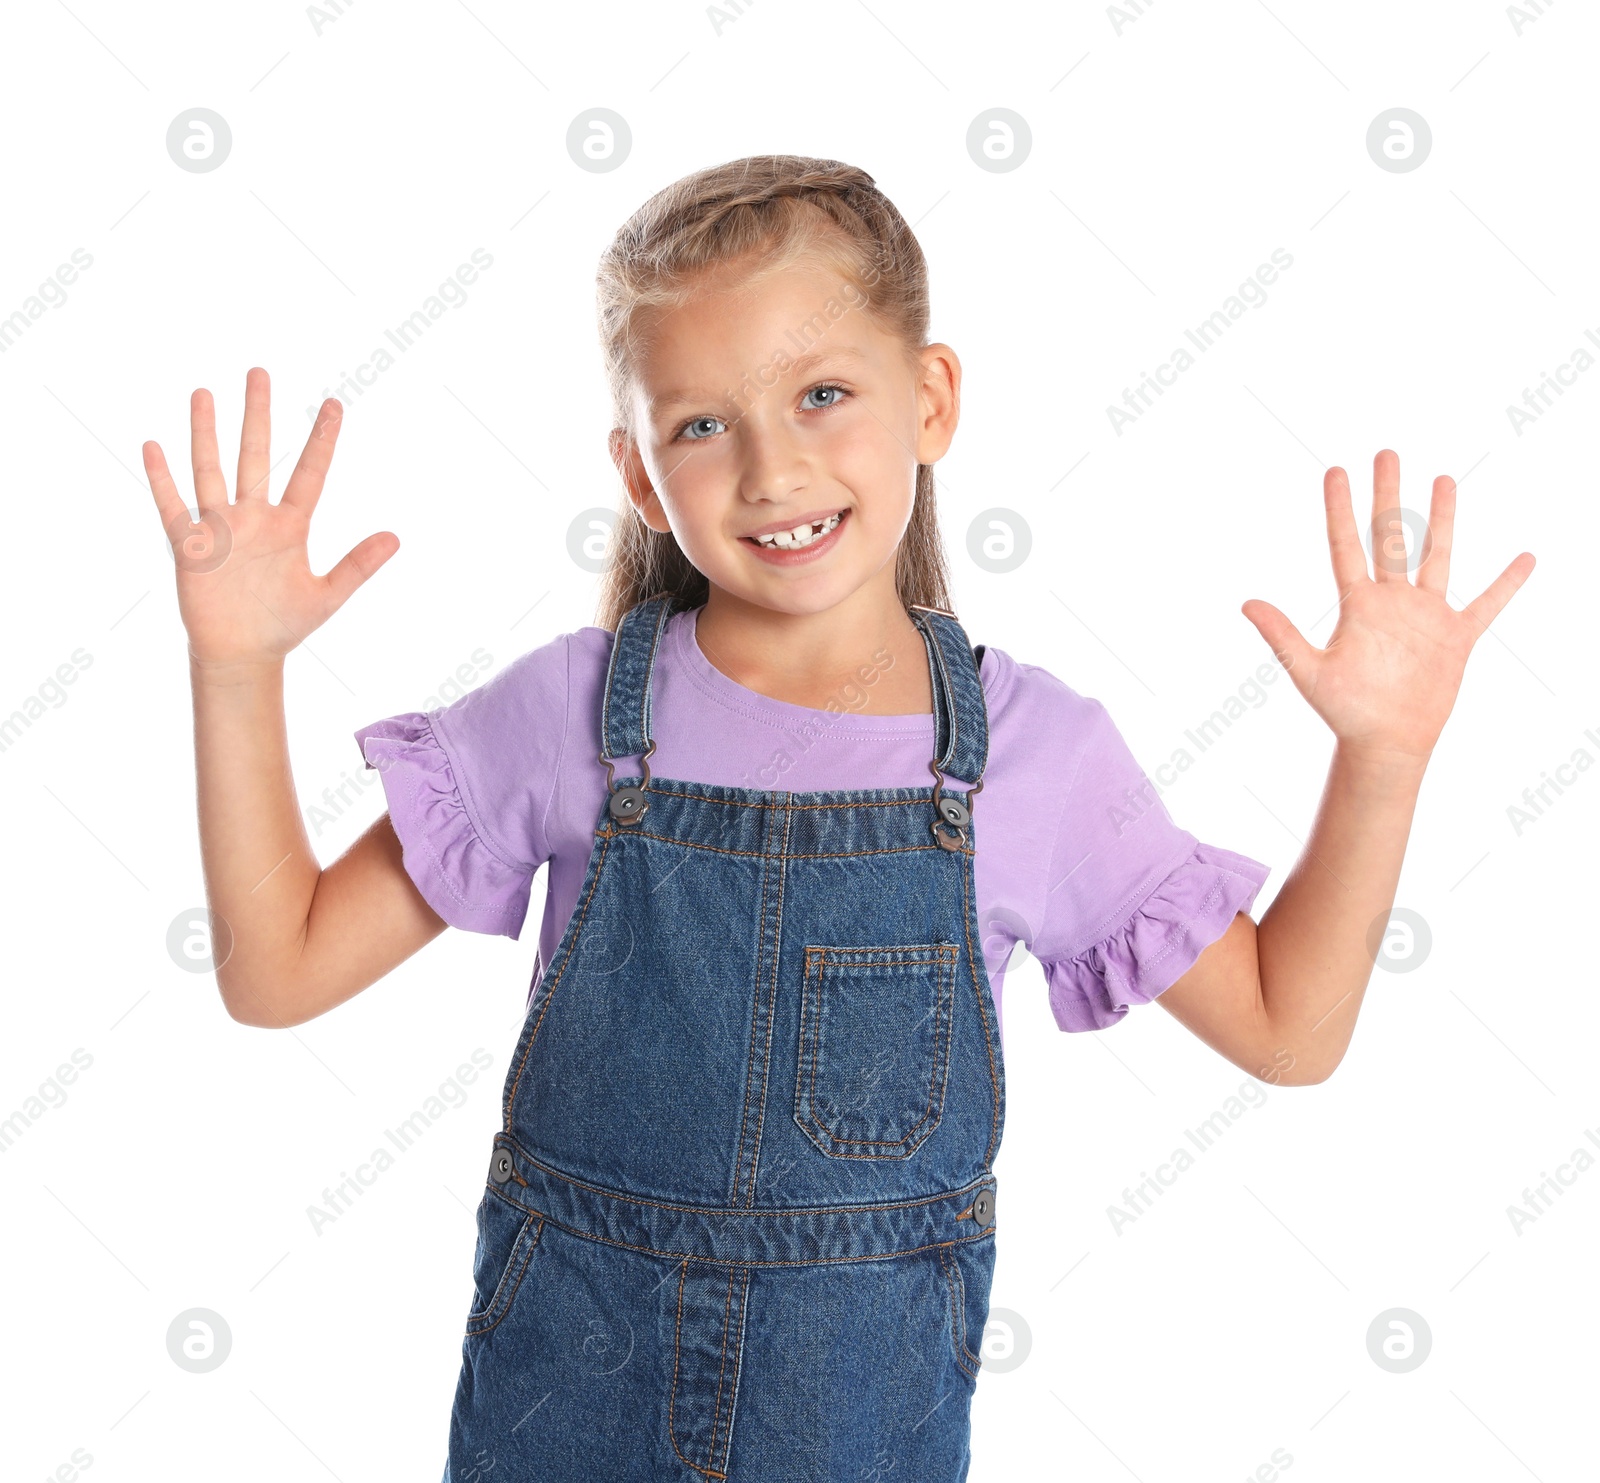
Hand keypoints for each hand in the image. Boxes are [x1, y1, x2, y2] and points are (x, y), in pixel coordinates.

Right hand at [142, 367, 398, 669]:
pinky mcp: (190, 546)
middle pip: (256, 456)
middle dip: (258, 415)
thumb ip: (359, 565)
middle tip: (260, 372)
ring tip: (205, 394)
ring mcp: (221, 528)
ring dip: (206, 434)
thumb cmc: (284, 623)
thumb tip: (397, 537)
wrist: (242, 653)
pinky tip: (153, 446)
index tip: (334, 404)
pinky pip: (172, 507)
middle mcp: (254, 517)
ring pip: (211, 470)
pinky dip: (162, 479)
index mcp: (289, 526)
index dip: (322, 440)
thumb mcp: (328, 595)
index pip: (310, 473)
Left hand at [1240, 449, 1534, 765]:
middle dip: (1388, 495)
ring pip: (1436, 556)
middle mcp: (1390, 601)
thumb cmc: (1344, 711)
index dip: (1340, 508)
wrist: (1384, 742)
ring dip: (1441, 519)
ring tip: (1444, 479)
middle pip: (1391, 536)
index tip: (1336, 470)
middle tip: (1386, 453)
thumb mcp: (1309, 671)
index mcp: (1357, 605)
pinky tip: (1526, 558)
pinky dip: (1506, 584)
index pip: (1346, 544)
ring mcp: (1425, 615)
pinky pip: (1486, 604)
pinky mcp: (1455, 637)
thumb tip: (1245, 604)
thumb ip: (1282, 635)